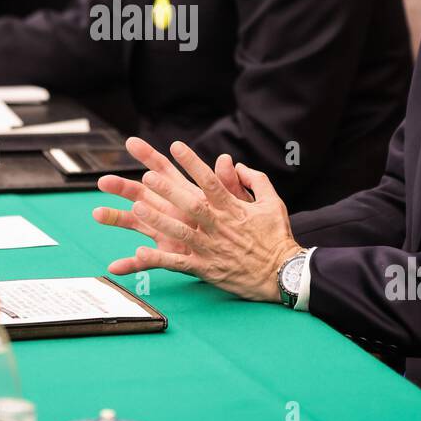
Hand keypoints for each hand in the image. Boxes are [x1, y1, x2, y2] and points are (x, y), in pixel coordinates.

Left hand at [93, 137, 297, 301]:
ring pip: (180, 233)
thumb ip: (255, 180)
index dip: (192, 162)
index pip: (210, 181)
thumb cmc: (277, 237)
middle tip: (149, 177)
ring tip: (137, 208)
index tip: (176, 146)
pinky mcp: (206, 269)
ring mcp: (211, 248)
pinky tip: (140, 251)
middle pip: (190, 205)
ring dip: (158, 220)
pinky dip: (159, 259)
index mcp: (233, 209)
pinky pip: (178, 264)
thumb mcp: (273, 203)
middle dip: (169, 190)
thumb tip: (236, 164)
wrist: (283, 274)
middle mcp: (219, 226)